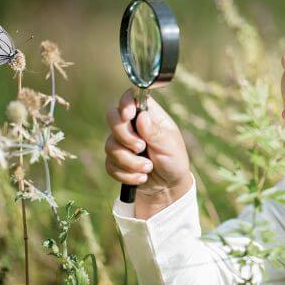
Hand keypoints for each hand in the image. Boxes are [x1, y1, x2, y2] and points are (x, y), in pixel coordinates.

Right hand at [105, 88, 191, 211]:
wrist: (168, 186)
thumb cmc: (173, 159)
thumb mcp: (169, 145)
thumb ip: (155, 132)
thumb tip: (141, 117)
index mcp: (148, 115)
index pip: (131, 97)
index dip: (125, 103)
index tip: (128, 116)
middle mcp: (132, 126)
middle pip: (112, 117)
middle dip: (124, 136)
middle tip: (141, 147)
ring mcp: (122, 142)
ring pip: (110, 145)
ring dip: (130, 161)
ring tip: (148, 168)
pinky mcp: (115, 160)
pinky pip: (110, 164)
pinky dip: (126, 174)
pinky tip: (141, 177)